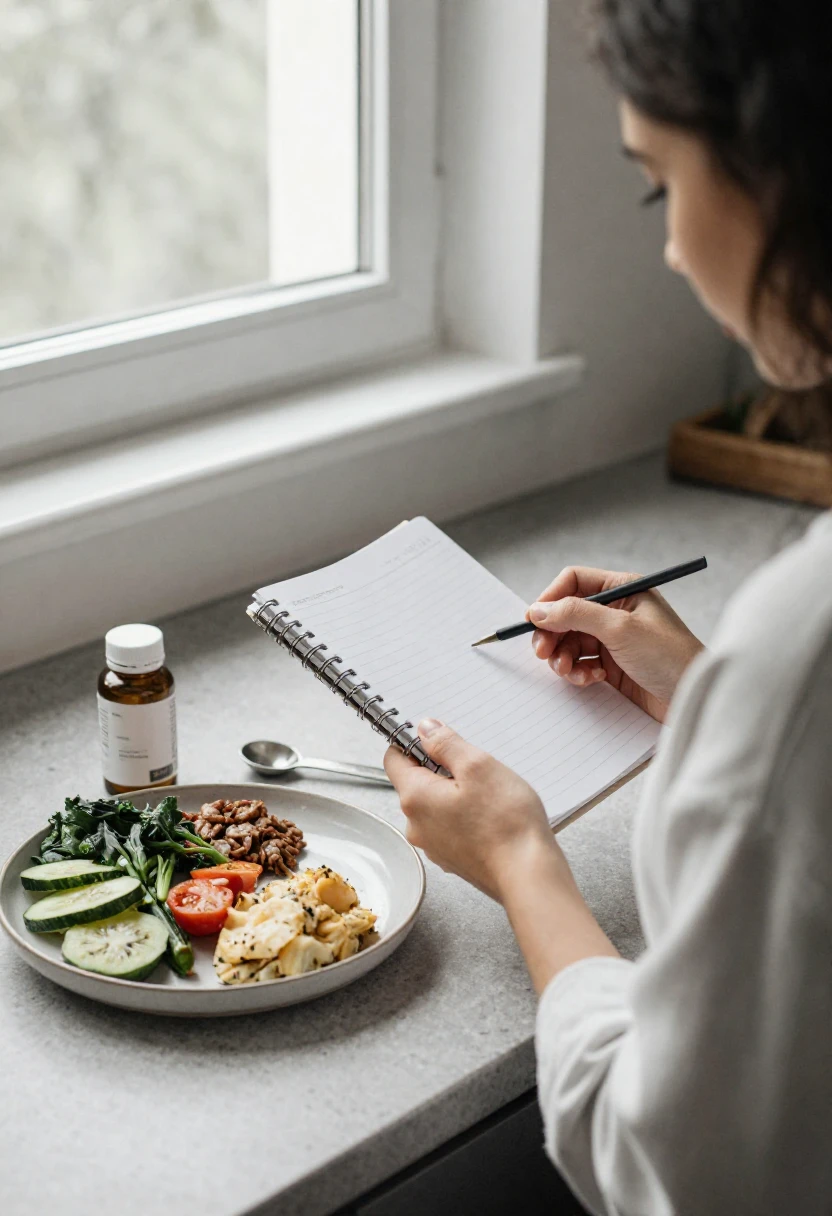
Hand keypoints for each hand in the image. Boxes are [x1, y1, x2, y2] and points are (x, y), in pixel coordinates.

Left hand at [384, 718, 556, 900]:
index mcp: (415, 798)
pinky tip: (493, 817)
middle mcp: (416, 825)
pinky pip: (452, 825)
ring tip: (490, 795)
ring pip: (437, 804)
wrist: (528, 876)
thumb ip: (446, 743)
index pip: (394, 758)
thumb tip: (425, 729)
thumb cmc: (506, 822)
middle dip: (444, 769)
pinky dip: (467, 816)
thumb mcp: (478, 765)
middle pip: (418, 782)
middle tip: (476, 769)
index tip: (438, 738)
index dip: (414, 743)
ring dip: (457, 793)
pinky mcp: (454, 858)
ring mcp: (435, 845)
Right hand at [527, 566, 703, 722]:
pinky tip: (592, 679)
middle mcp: (616, 610)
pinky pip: (580, 662)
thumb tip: (539, 610)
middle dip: (552, 633)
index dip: (551, 598)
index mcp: (623, 589)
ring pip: (569, 640)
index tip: (534, 620)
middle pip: (566, 613)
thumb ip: (577, 614)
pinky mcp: (612, 664)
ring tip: (569, 671)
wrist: (693, 699)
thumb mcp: (620, 628)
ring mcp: (613, 638)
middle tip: (543, 653)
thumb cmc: (670, 657)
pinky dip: (578, 671)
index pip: (574, 581)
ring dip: (563, 657)